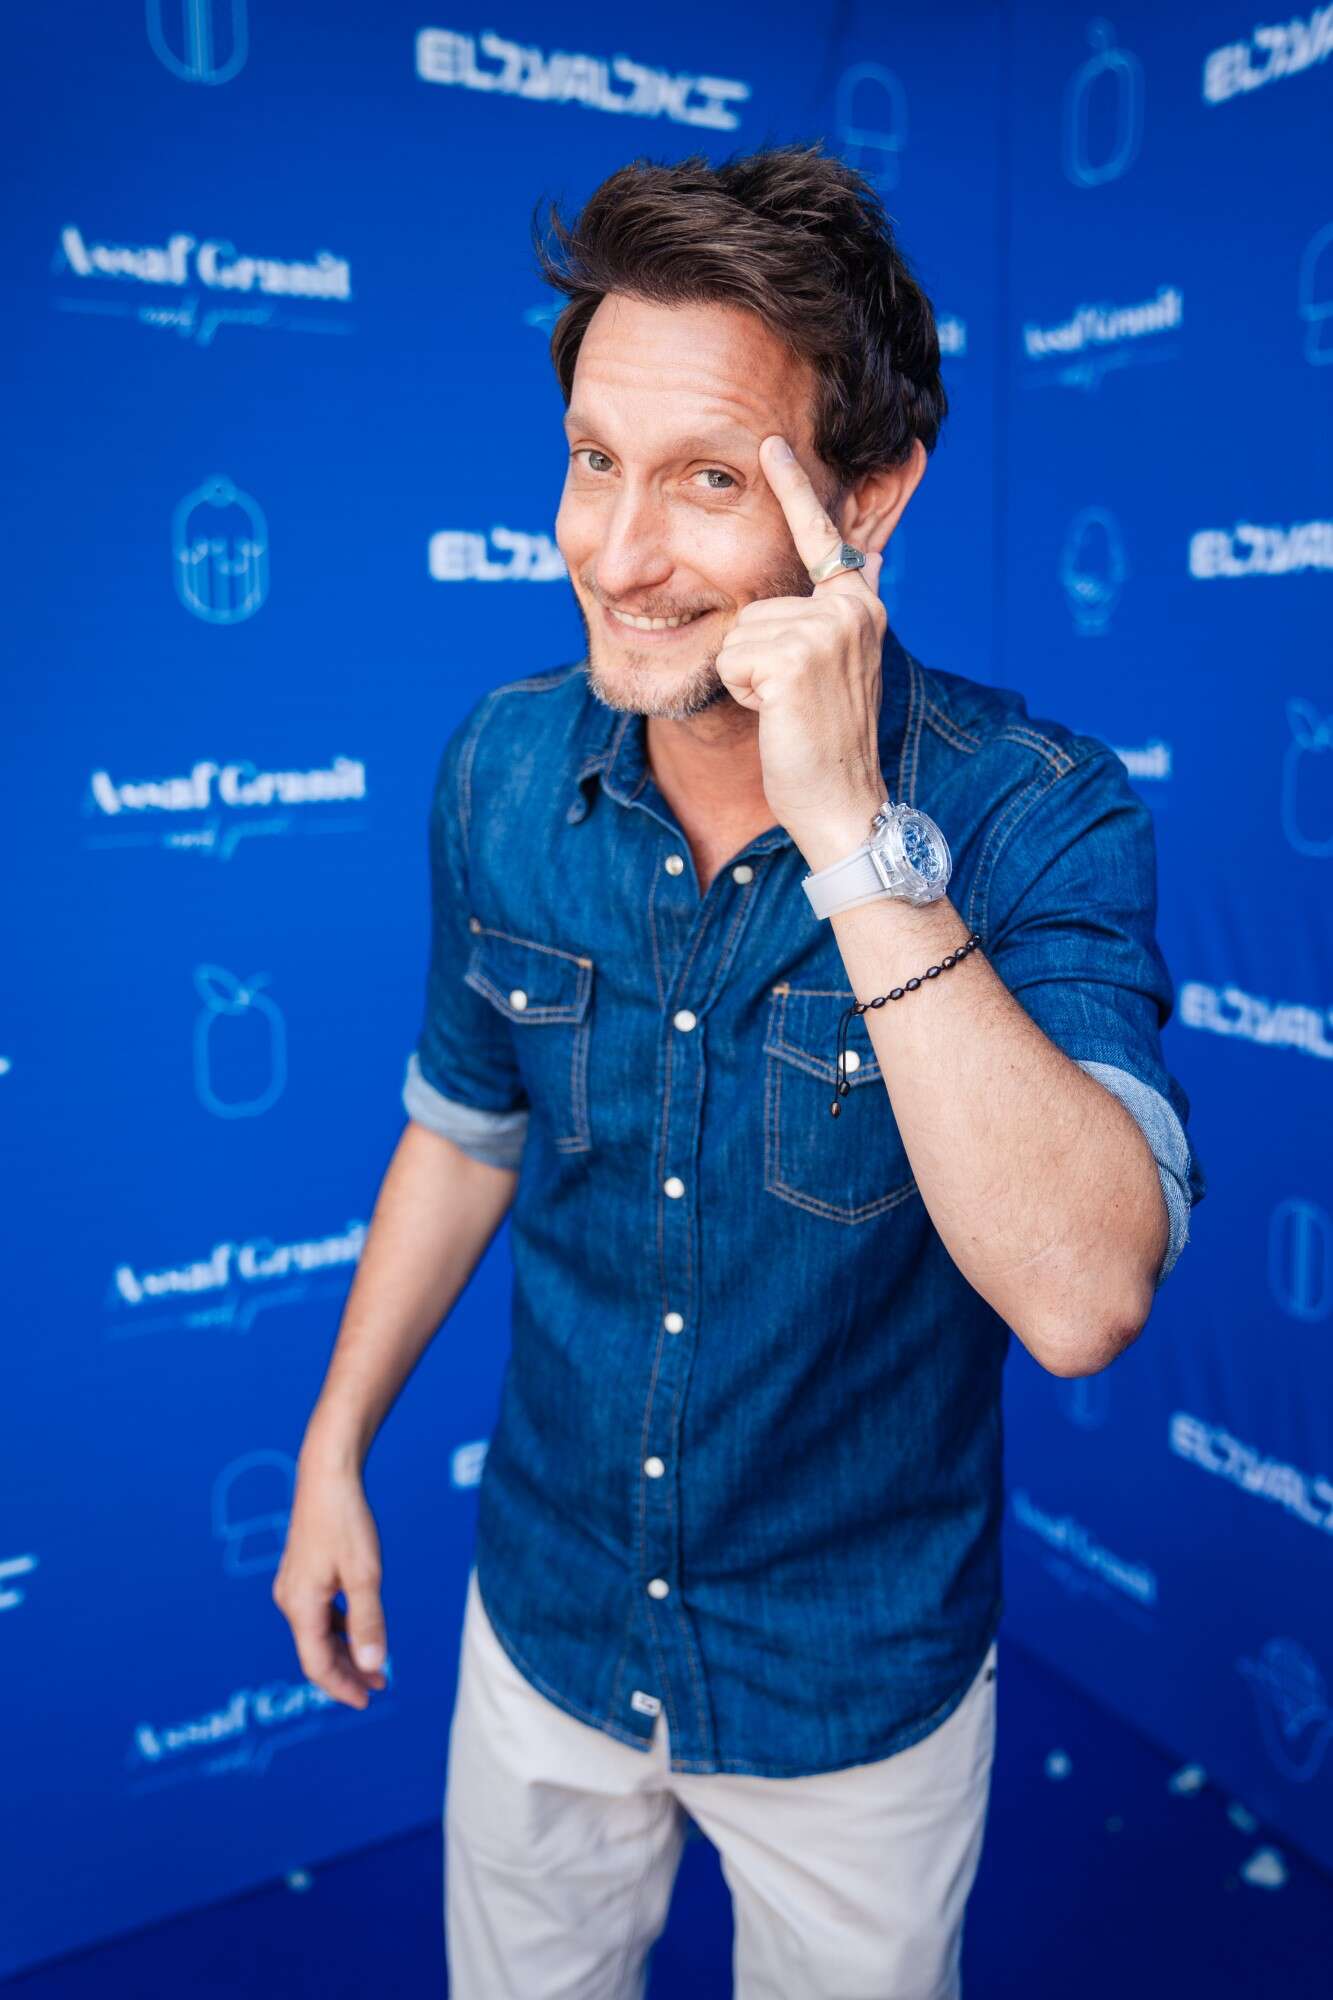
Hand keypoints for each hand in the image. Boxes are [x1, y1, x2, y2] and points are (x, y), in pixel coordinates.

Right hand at [272, 1454, 388, 1709]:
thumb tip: (373, 1665)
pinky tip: (362, 1629)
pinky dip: (340, 1628)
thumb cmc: (346, 1521)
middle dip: (348, 1672)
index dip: (342, 1687)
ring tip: (378, 1664)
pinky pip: (319, 1613)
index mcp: (300, 1606)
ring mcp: (294, 1586)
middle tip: (381, 1685)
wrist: (328, 1474)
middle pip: (316, 1652)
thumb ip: (368, 1621)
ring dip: (347, 1651)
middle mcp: (290, 1600)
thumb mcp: (365, 1574)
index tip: (369, 1699)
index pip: (317, 1664)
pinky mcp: (302, 1573)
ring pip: (318, 1633)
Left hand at [714, 433, 888, 864]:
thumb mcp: (838, 664)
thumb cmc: (827, 741)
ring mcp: (828, 630)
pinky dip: (744, 693)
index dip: (794, 488)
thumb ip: (840, 607)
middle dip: (755, 656)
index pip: (823, 537)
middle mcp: (853, 607)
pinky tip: (778, 715)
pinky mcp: (797, 658)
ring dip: (749, 677)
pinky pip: (733, 657)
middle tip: (793, 699)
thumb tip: (866, 555)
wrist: (842, 802)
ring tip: (786, 708)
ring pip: (738, 631)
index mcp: (860, 604)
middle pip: (753, 603)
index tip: (771, 443)